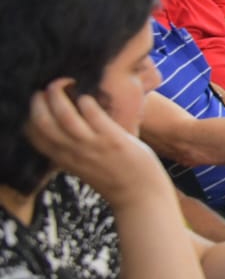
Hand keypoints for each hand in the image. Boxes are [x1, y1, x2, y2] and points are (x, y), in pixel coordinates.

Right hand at [24, 79, 167, 206]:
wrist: (141, 196)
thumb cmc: (115, 178)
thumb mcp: (84, 166)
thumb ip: (73, 150)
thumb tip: (67, 128)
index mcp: (63, 159)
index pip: (33, 135)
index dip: (30, 115)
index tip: (37, 101)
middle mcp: (73, 152)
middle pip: (42, 122)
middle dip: (39, 100)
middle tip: (47, 87)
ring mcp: (92, 146)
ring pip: (65, 115)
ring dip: (59, 94)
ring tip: (64, 82)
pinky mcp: (113, 140)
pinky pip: (93, 114)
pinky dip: (86, 101)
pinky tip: (88, 96)